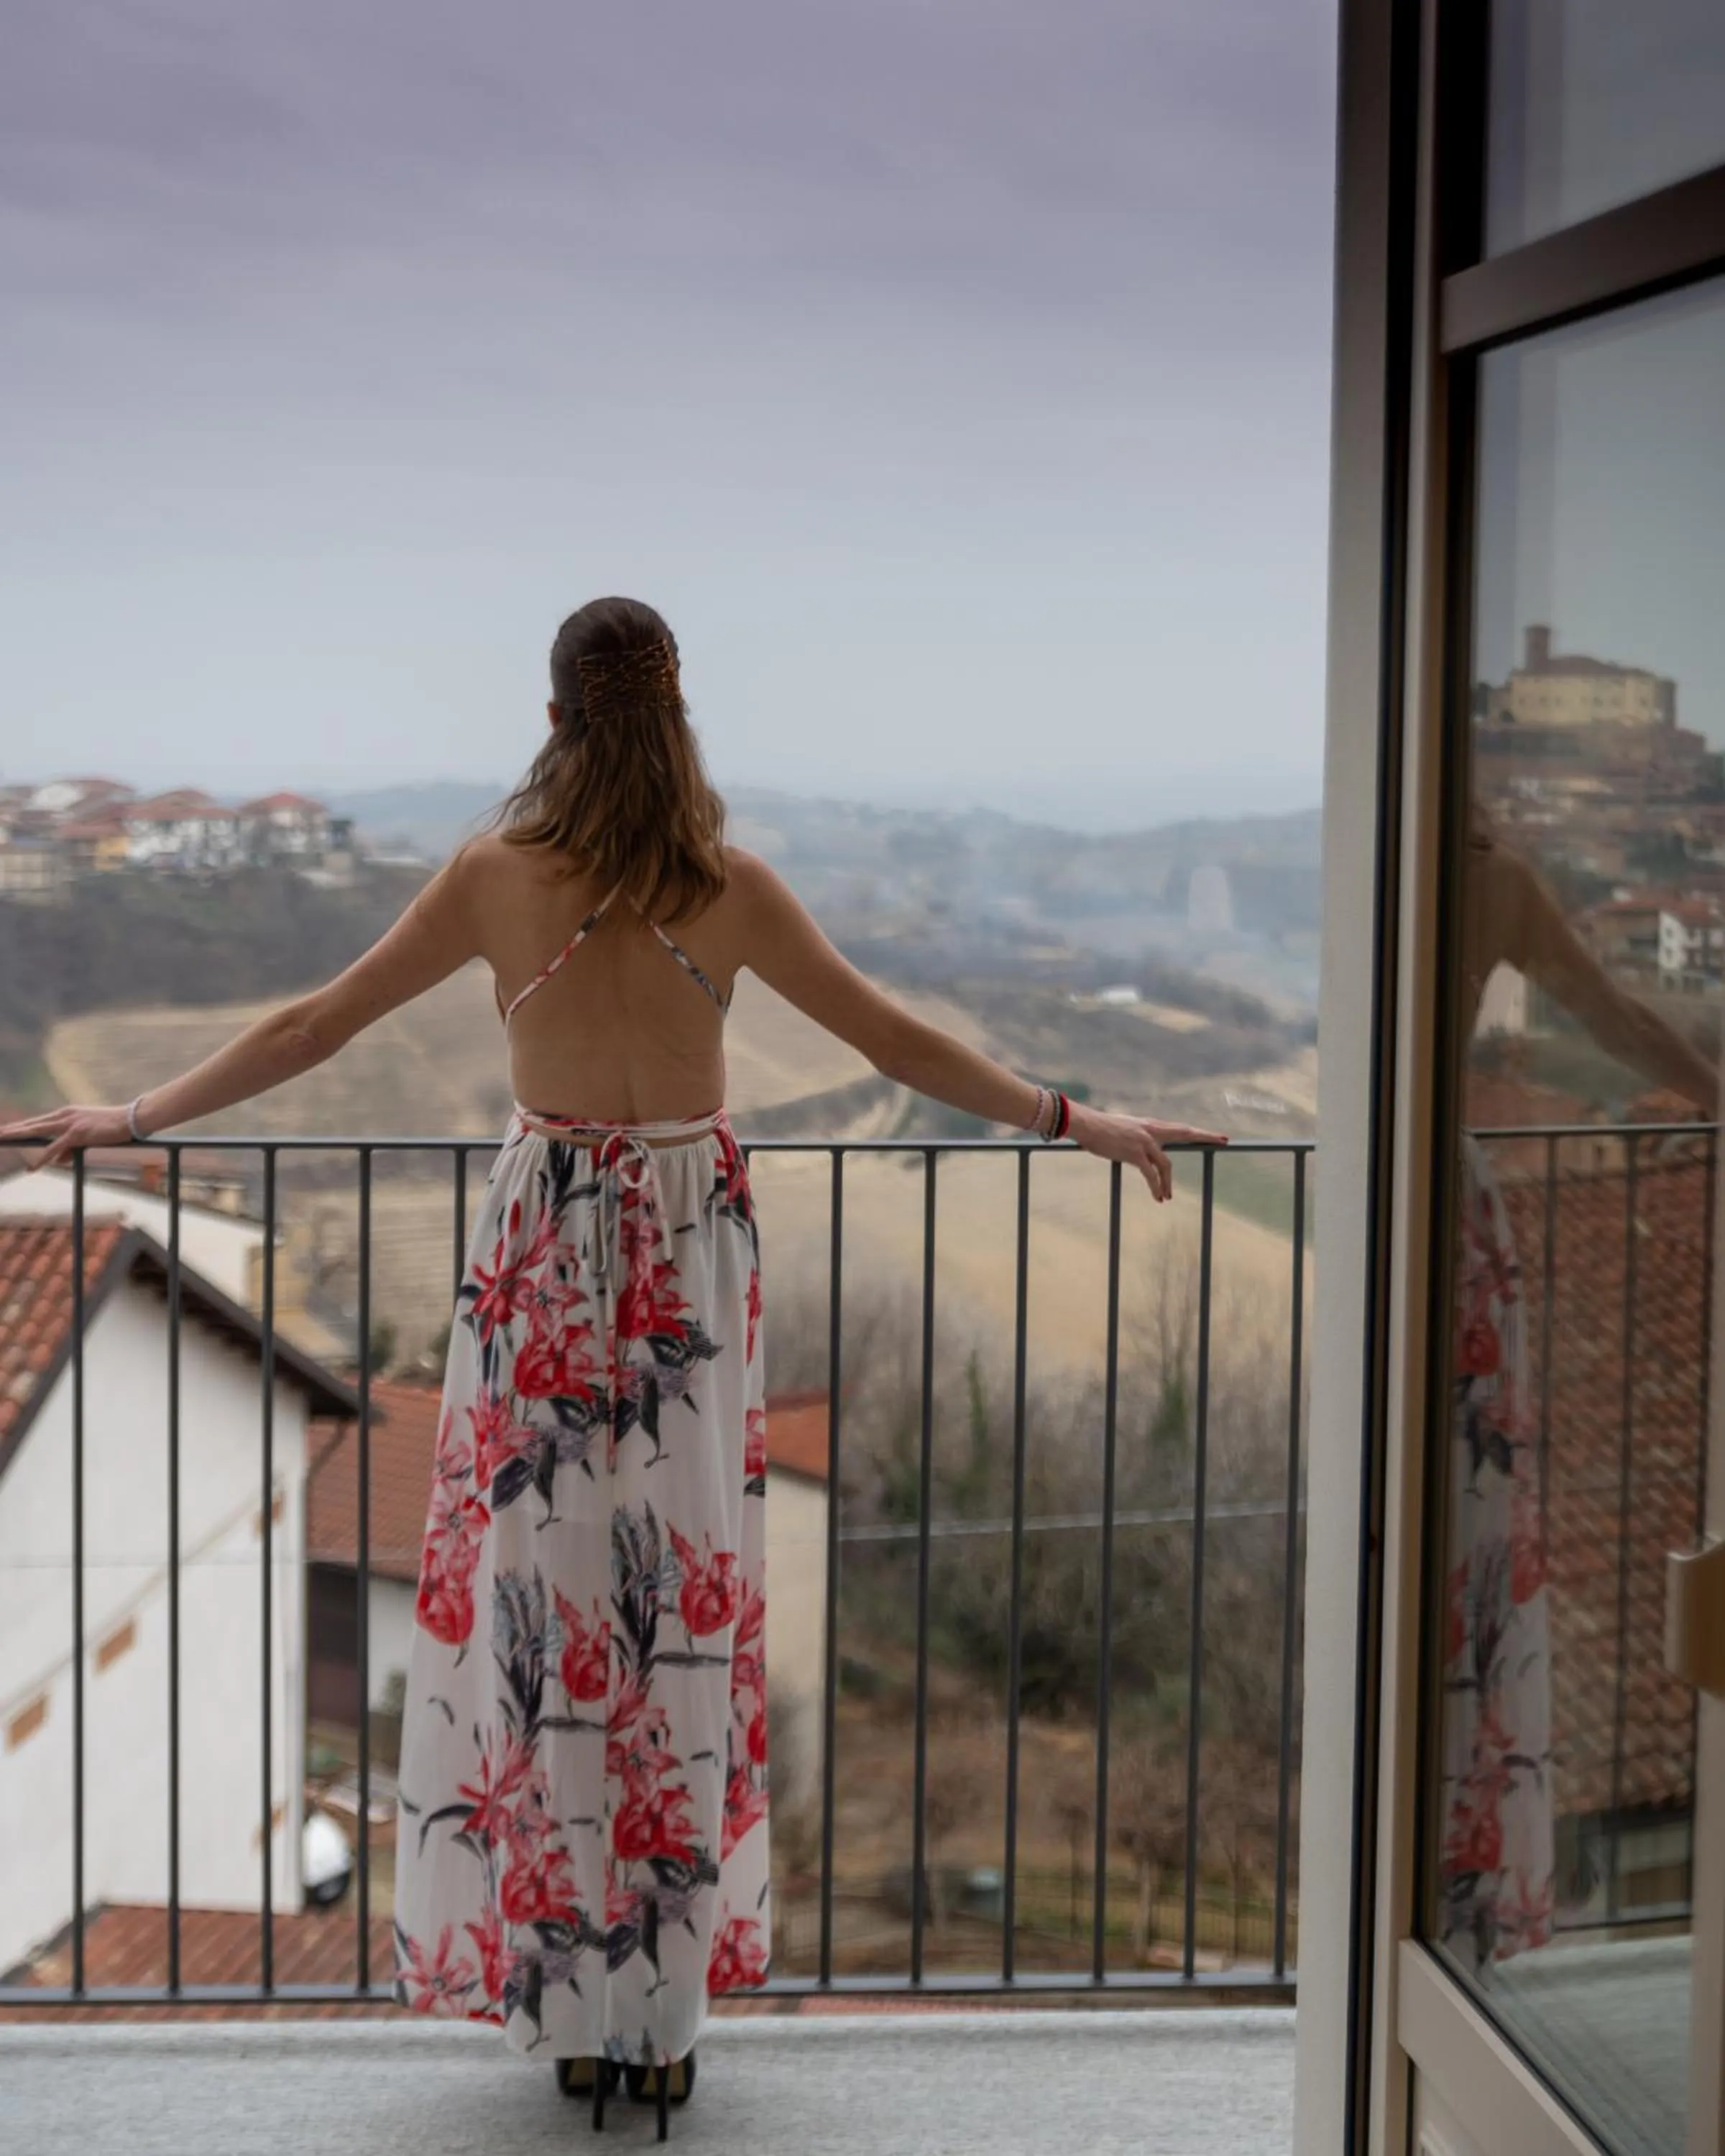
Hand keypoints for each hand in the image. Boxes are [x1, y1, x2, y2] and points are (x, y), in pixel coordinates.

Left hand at [0, 1103, 136, 1170]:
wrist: (131, 1118)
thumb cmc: (114, 1126)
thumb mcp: (89, 1135)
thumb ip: (70, 1147)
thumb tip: (57, 1160)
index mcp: (67, 1113)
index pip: (38, 1121)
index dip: (22, 1126)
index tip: (8, 1129)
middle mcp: (64, 1115)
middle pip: (32, 1123)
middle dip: (12, 1129)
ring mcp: (69, 1123)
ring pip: (36, 1130)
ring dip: (17, 1136)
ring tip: (2, 1138)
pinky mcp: (76, 1134)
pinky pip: (54, 1149)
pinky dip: (43, 1159)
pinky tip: (33, 1168)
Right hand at [1067, 1104, 1227, 1201]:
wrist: (1086, 1124)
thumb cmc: (1099, 1128)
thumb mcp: (1124, 1130)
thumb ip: (1137, 1139)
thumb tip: (1139, 1151)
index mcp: (1150, 1125)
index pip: (1179, 1128)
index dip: (1199, 1132)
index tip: (1217, 1135)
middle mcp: (1152, 1131)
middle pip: (1185, 1133)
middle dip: (1206, 1137)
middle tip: (1224, 1140)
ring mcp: (1145, 1142)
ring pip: (1166, 1164)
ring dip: (1168, 1183)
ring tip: (1167, 1196)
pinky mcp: (1135, 1154)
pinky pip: (1151, 1175)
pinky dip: (1156, 1187)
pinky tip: (1159, 1197)